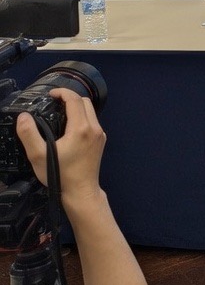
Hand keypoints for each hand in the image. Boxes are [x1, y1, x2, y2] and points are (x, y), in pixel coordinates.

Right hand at [16, 88, 106, 203]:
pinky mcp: (100, 142)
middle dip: (70, 98)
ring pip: (90, 112)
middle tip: (53, 102)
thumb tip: (23, 116)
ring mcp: (100, 135)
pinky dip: (82, 118)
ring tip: (59, 113)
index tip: (50, 94)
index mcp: (81, 128)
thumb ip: (29, 134)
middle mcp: (94, 128)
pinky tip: (68, 127)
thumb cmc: (60, 175)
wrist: (81, 191)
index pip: (75, 100)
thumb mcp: (38, 155)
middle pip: (85, 102)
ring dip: (76, 108)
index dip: (62, 92)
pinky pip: (92, 122)